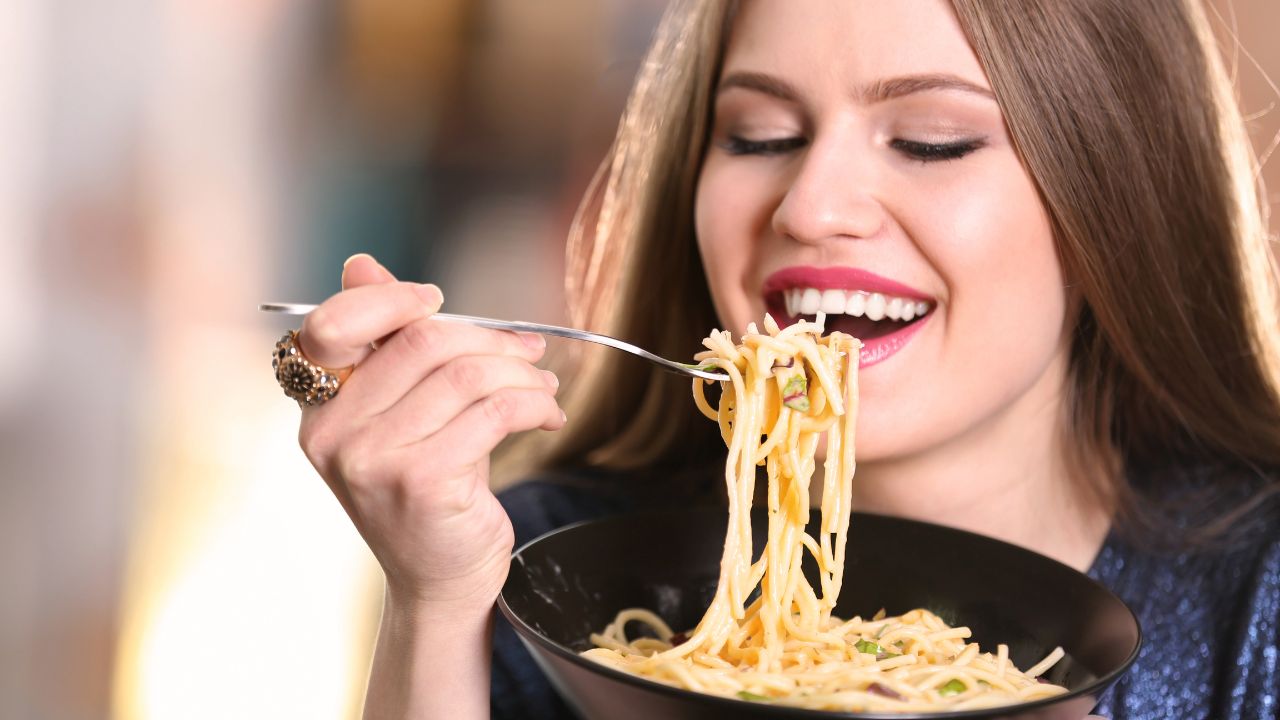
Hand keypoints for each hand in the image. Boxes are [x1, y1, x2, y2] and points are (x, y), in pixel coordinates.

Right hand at [296, 255, 563, 611]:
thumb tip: (361, 263)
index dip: (393, 300)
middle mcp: (333, 433)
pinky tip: (547, 414)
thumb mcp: (400, 411)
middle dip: (489, 339)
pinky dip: (534, 404)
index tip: (440, 302)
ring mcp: (373, 460)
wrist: (440, 580)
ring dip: (521, 373)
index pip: (335, 324)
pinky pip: (494, 412)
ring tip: (544, 385)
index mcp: (317, 407)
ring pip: (465, 374)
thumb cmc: (426, 488)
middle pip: (421, 342)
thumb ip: (385, 342)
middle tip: (530, 351)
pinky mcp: (421, 482)